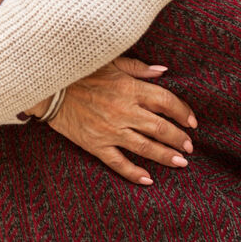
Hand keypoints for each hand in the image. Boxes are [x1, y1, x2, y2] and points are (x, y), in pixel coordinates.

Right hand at [47, 56, 197, 185]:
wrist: (48, 87)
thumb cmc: (80, 72)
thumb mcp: (110, 62)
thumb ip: (138, 67)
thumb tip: (163, 71)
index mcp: (129, 88)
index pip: (166, 101)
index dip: (183, 112)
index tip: (192, 122)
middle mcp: (124, 110)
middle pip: (160, 127)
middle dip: (179, 138)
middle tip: (190, 146)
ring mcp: (110, 130)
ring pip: (145, 147)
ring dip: (166, 156)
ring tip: (182, 163)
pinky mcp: (95, 144)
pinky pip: (118, 162)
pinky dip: (134, 173)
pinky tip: (148, 180)